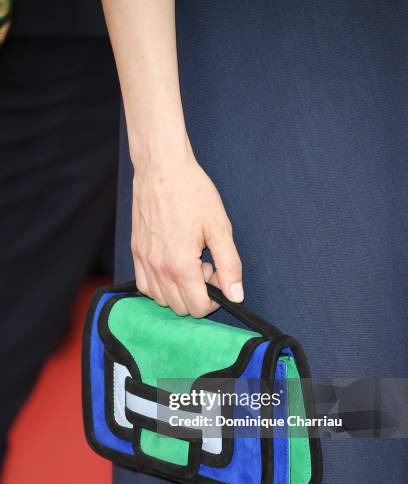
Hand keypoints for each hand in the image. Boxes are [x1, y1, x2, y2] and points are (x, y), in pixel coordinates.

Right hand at [131, 151, 242, 316]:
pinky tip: (171, 265)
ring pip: (162, 300)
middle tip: (205, 266)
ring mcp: (144, 262)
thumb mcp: (220, 228)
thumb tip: (236, 296)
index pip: (197, 308)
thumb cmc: (192, 193)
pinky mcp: (135, 253)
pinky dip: (160, 285)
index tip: (217, 275)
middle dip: (197, 294)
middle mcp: (158, 269)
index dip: (213, 299)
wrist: (161, 168)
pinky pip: (145, 286)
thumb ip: (229, 266)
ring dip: (178, 290)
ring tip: (189, 263)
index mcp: (181, 266)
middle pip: (180, 308)